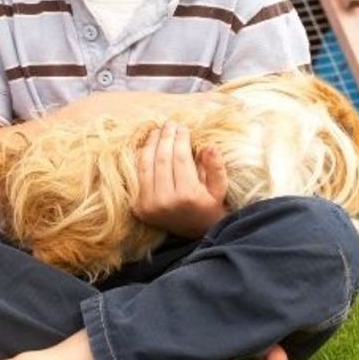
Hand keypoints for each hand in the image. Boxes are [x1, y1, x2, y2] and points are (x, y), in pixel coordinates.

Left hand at [133, 120, 227, 237]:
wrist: (194, 236)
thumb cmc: (210, 209)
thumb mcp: (220, 190)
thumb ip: (216, 168)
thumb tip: (209, 145)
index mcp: (188, 196)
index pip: (180, 159)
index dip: (180, 139)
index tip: (183, 127)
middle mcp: (165, 201)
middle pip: (162, 159)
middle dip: (166, 137)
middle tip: (170, 123)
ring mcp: (149, 205)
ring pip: (146, 165)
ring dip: (151, 144)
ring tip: (158, 130)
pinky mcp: (139, 207)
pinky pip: (139, 176)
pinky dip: (142, 158)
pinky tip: (148, 146)